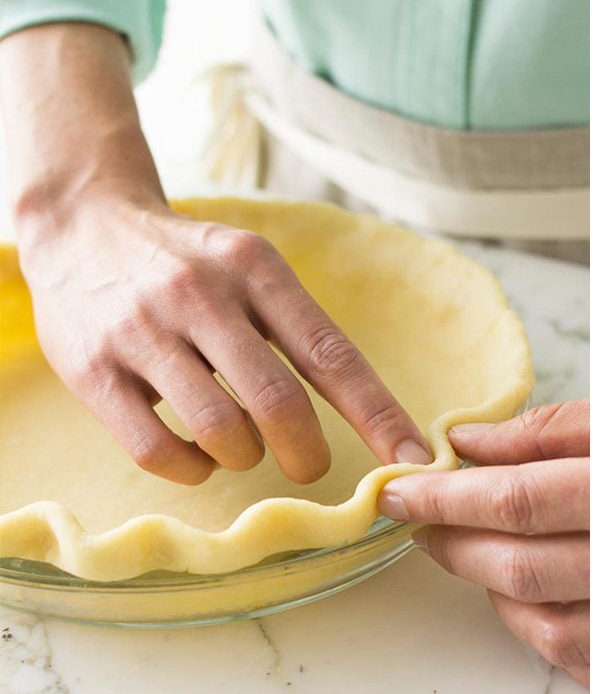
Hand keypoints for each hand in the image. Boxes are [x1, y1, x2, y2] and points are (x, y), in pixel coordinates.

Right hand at [0, 23, 428, 484]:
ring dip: (244, 456)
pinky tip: (197, 456)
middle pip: (279, 402)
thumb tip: (373, 415)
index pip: (332, 354)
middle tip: (309, 464)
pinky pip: (156, 449)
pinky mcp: (92, 369)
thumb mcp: (251, 267)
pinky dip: (191, 469)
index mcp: (256, 267)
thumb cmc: (191, 264)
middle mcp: (200, 294)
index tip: (414, 460)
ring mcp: (142, 331)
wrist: (82, 224)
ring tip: (240, 445)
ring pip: (220, 431)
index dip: (379, 416)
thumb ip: (300, 328)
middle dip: (307, 451)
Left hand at [377, 400, 588, 685]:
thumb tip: (463, 441)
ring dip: (484, 578)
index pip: (514, 497)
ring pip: (533, 610)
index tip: (397, 487)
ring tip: (465, 544)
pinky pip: (562, 647)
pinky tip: (516, 585)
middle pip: (515, 561)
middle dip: (450, 538)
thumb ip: (541, 433)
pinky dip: (523, 617)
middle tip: (414, 516)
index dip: (445, 495)